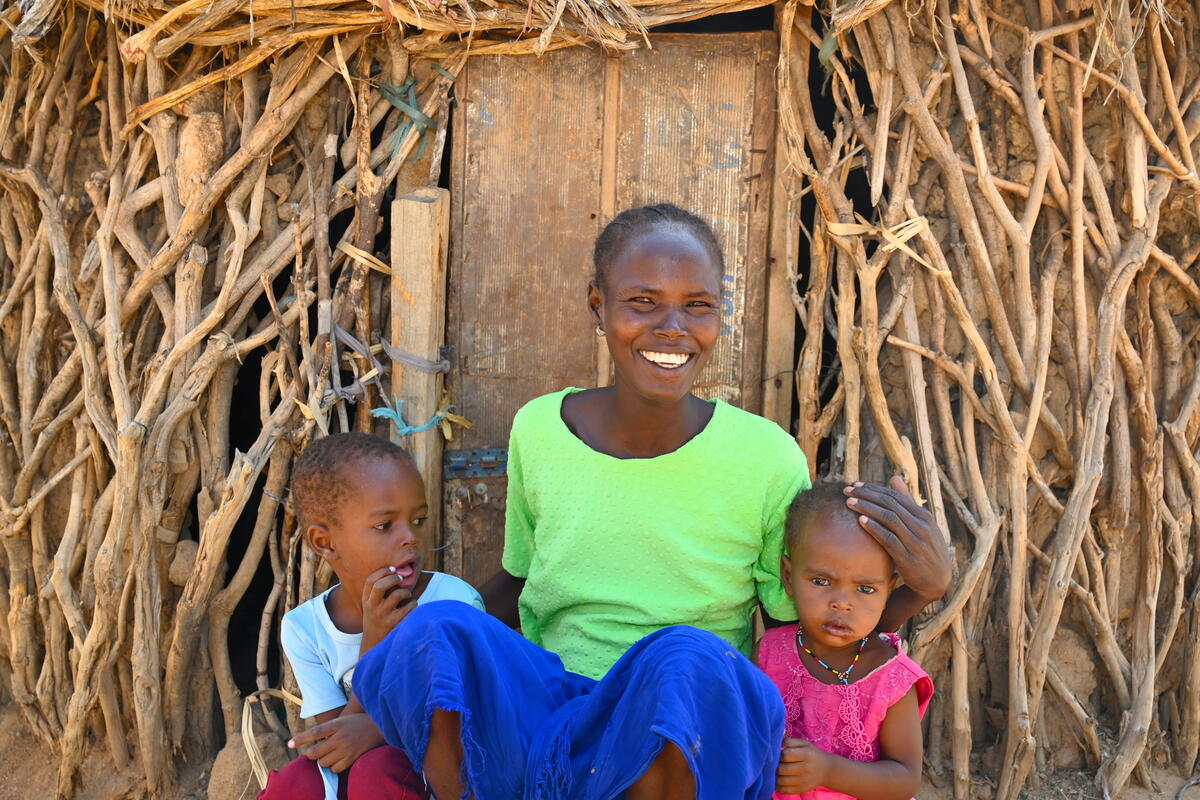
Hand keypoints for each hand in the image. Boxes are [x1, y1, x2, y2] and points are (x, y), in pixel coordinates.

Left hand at [288, 713, 385, 773]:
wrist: (380, 727)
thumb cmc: (359, 723)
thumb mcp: (343, 720)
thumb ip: (329, 729)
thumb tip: (312, 742)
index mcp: (337, 724)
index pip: (315, 732)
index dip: (301, 738)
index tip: (289, 743)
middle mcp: (340, 737)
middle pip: (316, 752)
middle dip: (313, 754)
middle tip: (317, 751)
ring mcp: (346, 749)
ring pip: (324, 762)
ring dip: (324, 760)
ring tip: (332, 753)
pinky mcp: (352, 759)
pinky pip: (335, 769)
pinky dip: (334, 766)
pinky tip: (339, 759)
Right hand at [360, 566, 417, 652]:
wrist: (374, 644)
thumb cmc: (377, 619)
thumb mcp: (371, 605)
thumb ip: (378, 591)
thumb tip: (396, 570)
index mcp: (366, 600)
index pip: (370, 580)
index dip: (383, 571)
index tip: (393, 569)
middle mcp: (372, 607)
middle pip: (380, 586)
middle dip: (393, 578)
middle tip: (401, 578)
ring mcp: (382, 615)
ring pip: (396, 595)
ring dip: (406, 592)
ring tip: (407, 595)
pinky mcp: (393, 623)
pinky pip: (408, 607)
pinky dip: (413, 604)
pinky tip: (412, 606)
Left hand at [776, 738, 829, 792]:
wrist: (826, 769)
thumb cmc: (811, 754)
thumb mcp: (804, 743)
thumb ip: (789, 741)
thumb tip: (776, 743)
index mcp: (807, 754)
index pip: (785, 755)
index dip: (779, 755)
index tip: (779, 755)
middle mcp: (806, 768)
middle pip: (782, 769)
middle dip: (775, 766)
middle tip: (775, 764)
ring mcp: (805, 781)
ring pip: (782, 781)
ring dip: (775, 777)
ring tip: (775, 772)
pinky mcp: (803, 789)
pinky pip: (785, 790)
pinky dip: (778, 787)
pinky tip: (778, 781)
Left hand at [845, 477, 951, 601]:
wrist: (937, 582)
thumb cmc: (925, 549)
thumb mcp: (921, 524)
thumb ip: (907, 502)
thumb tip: (894, 477)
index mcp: (924, 516)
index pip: (896, 497)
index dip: (874, 489)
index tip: (856, 484)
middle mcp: (922, 526)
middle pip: (891, 504)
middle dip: (867, 495)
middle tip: (847, 490)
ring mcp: (916, 542)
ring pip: (889, 519)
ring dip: (867, 508)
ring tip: (850, 502)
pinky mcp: (908, 558)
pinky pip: (889, 539)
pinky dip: (875, 528)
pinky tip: (861, 521)